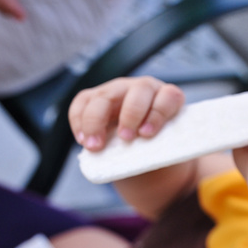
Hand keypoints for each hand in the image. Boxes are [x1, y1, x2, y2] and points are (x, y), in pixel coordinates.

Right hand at [69, 76, 185, 151]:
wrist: (141, 157)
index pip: (168, 97)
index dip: (158, 114)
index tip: (147, 134)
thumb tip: (147, 158)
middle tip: (125, 138)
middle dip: (131, 114)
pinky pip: (82, 101)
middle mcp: (145, 89)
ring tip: (95, 146)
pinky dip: (79, 121)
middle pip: (139, 90)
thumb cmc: (157, 152)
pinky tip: (82, 140)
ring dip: (97, 121)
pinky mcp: (95, 98)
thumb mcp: (164, 152)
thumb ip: (160, 151)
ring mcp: (119, 90)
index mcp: (169, 98)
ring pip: (105, 95)